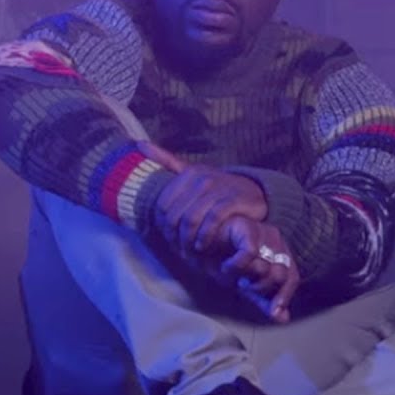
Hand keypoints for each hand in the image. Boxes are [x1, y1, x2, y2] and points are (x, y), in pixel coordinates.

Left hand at [139, 142, 267, 253]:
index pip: (162, 205)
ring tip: (190, 250)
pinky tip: (204, 245)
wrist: (254, 191)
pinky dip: (205, 235)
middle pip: (175, 215)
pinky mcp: (233, 199)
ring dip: (188, 239)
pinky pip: (213, 219)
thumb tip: (139, 144)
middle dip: (174, 236)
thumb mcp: (192, 172)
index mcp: (188, 173)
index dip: (162, 226)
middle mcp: (201, 179)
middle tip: (179, 249)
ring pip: (191, 218)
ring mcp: (218, 188)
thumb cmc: (218, 187)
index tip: (169, 238)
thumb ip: (167, 161)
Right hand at [214, 216, 300, 322]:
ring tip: (231, 274)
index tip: (274, 313)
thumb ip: (265, 301)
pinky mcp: (246, 226)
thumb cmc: (226, 261)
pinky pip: (249, 253)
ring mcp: (262, 231)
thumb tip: (282, 318)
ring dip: (245, 277)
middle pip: (280, 275)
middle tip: (241, 284)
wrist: (201, 244)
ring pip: (264, 267)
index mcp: (279, 253)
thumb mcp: (247, 286)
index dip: (284, 296)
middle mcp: (275, 241)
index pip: (292, 277)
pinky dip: (236, 266)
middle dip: (259, 287)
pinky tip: (226, 268)